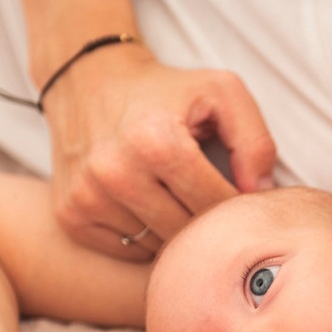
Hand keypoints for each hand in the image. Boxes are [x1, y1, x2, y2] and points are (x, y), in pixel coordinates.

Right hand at [43, 46, 276, 254]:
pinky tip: (146, 205)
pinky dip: (143, 237)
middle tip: (211, 200)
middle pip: (187, 231)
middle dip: (207, 222)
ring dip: (176, 232)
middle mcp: (115, 171)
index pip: (216, 204)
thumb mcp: (222, 92)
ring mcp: (87, 196)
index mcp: (156, 141)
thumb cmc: (166, 91)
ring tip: (177, 198)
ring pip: (158, 247)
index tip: (241, 196)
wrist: (89, 80)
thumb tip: (261, 195)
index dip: (238, 206)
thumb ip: (256, 142)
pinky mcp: (70, 214)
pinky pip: (126, 251)